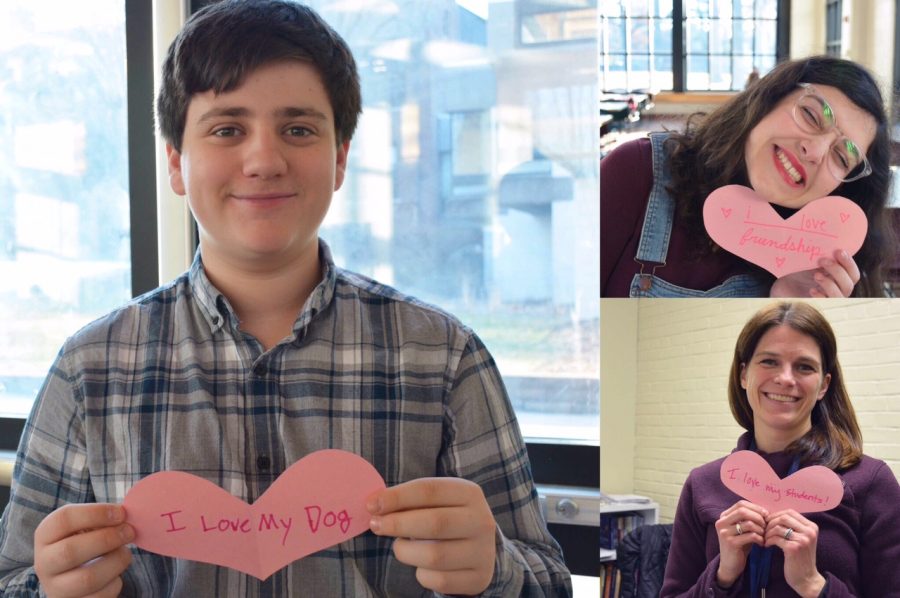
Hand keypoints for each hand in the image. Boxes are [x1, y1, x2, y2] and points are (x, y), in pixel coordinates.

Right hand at [34, 503, 133, 597]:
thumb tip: (126, 517)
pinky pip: (99, 596)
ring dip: (116, 562)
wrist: (71, 575)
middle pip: (70, 551)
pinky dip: (115, 582)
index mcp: (45, 535)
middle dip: (107, 539)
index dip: (96, 513)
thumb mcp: (84, 526)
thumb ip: (101, 519)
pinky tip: (116, 573)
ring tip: (125, 553)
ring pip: (87, 579)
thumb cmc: (84, 541)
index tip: (120, 513)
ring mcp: (56, 588)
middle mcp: (44, 563)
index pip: (63, 520)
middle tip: (129, 532)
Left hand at [367, 477, 496, 595]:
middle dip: (398, 524)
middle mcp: (481, 521)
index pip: (430, 490)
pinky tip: (421, 565)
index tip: (371, 505)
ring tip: (400, 546)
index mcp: (469, 493)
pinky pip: (439, 581)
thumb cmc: (445, 517)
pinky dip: (421, 574)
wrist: (479, 548)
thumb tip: (374, 505)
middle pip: (434, 522)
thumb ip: (408, 501)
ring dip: (406, 551)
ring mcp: (482, 552)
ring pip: (434, 556)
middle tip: (375, 525)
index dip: (397, 497)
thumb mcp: (435, 502)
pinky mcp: (477, 578)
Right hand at [713, 500, 767, 587]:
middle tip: (767, 525)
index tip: (766, 515)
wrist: (730, 565)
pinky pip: (751, 536)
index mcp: (723, 516)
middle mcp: (721, 522)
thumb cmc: (739, 545)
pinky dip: (760, 538)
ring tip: (764, 536)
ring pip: (748, 523)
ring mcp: (725, 532)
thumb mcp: (742, 530)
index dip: (755, 508)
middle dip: (759, 517)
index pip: (741, 504)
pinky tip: (762, 543)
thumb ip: (749, 519)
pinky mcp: (731, 543)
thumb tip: (766, 512)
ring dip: (761, 529)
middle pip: (743, 511)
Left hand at [765, 510, 825, 597]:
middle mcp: (809, 531)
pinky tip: (766, 545)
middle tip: (763, 530)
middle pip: (783, 517)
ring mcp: (803, 539)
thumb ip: (792, 526)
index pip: (790, 512)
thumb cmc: (800, 557)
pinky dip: (768, 540)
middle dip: (770, 522)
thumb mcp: (801, 539)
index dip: (776, 515)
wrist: (806, 578)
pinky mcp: (794, 548)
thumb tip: (771, 513)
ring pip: (777, 527)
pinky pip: (775, 538)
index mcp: (811, 526)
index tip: (768, 522)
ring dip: (767, 532)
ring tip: (765, 538)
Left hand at [770, 249, 859, 297]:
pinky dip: (821, 296)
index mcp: (839, 278)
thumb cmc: (797, 272)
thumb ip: (821, 256)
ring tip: (816, 275)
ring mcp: (828, 300)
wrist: (781, 284)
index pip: (853, 274)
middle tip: (822, 260)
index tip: (838, 251)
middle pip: (849, 284)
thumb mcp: (809, 262)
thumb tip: (826, 242)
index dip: (849, 263)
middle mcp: (837, 290)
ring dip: (830, 284)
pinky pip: (826, 305)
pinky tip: (812, 290)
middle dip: (837, 271)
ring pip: (841, 295)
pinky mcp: (816, 307)